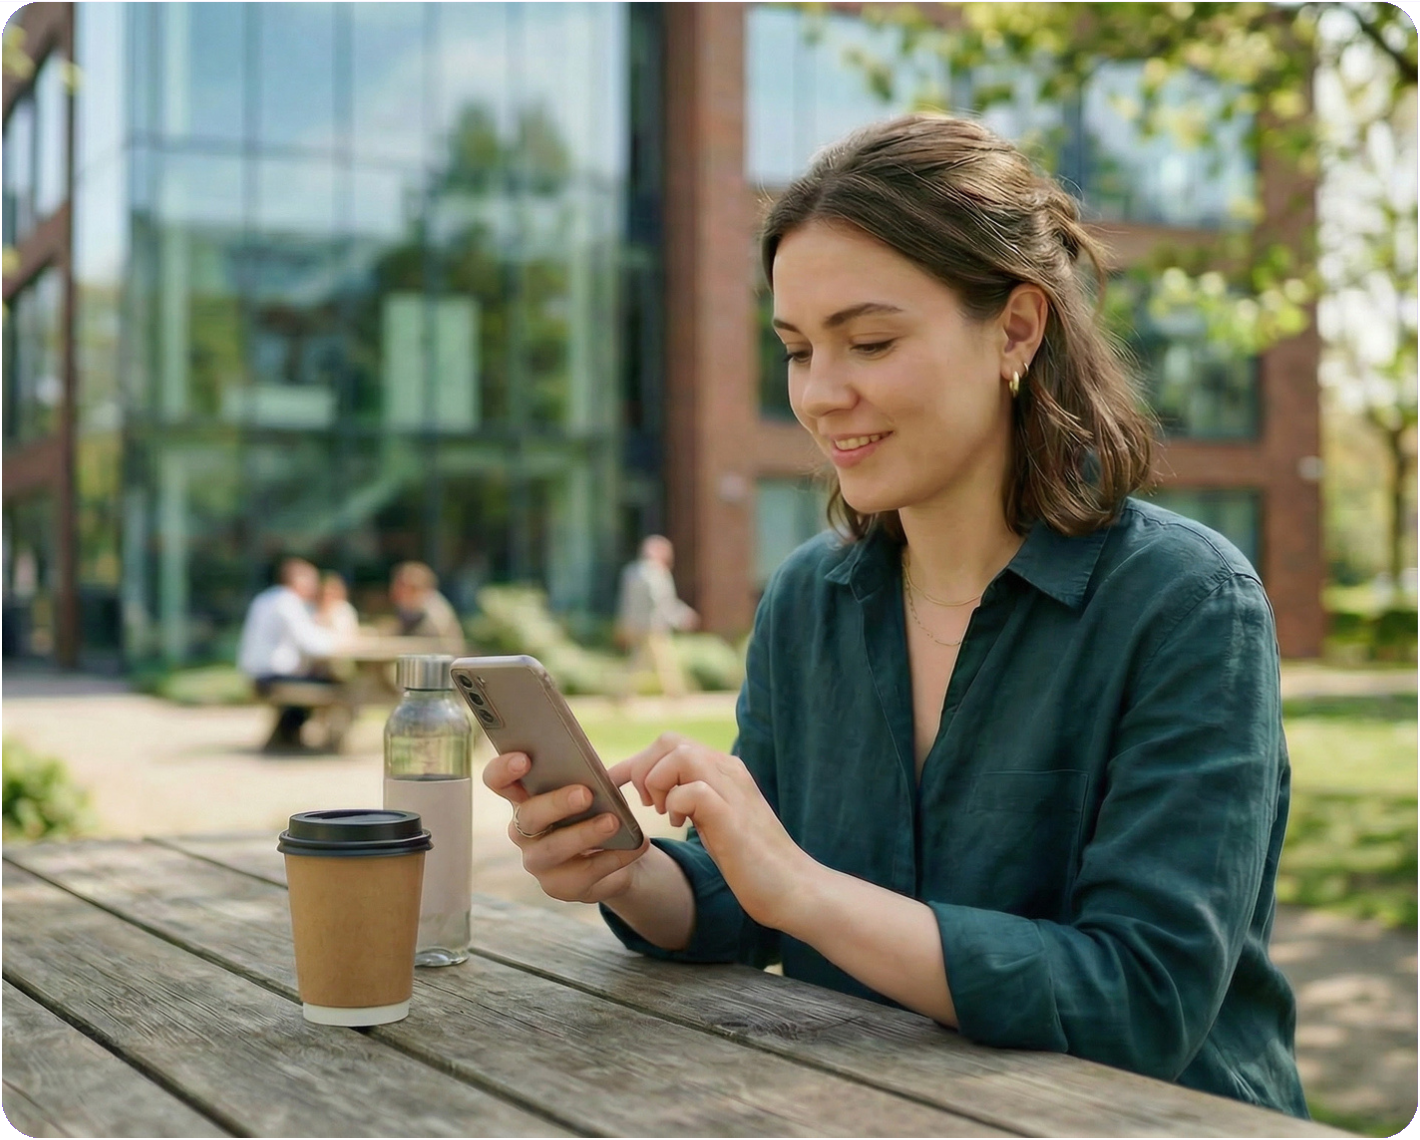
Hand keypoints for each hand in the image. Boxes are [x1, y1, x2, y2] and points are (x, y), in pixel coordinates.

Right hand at [482, 751, 650, 904]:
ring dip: (584, 834)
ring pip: (552, 849)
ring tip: (613, 822)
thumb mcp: (594, 789)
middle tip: (585, 793)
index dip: (504, 770)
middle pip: (528, 816)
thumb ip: (586, 777)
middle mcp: (523, 831)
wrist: (618, 855)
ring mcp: (537, 862)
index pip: (498, 781)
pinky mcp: (559, 887)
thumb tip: (594, 771)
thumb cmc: (598, 810)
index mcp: (525, 798)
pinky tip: (635, 845)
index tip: (524, 759)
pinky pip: (584, 873)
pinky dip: (613, 857)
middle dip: (556, 804)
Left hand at [607, 734, 812, 930]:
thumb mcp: (715, 822)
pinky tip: (681, 825)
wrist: (794, 888)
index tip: (613, 785)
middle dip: (644, 770)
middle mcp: (728, 771)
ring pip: (679, 754)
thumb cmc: (752, 862)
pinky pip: (692, 789)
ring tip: (664, 813)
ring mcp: (732, 790)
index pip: (671, 744)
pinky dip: (675, 804)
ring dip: (657, 783)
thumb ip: (694, 801)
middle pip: (669, 741)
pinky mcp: (732, 816)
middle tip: (649, 805)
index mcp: (724, 771)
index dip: (636, 762)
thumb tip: (661, 795)